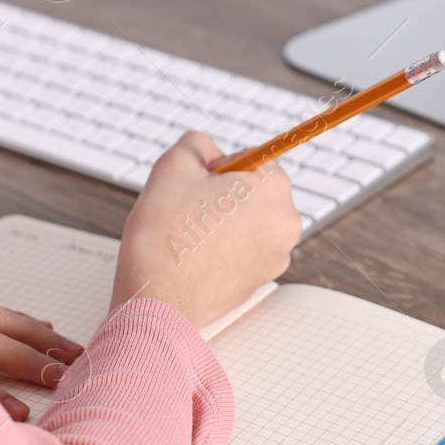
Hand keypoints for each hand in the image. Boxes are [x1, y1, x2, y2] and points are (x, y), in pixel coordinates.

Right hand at [113, 131, 301, 327]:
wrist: (158, 300)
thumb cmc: (166, 237)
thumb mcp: (173, 166)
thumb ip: (196, 145)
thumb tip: (206, 151)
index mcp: (274, 188)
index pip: (252, 158)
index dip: (219, 167)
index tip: (199, 184)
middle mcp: (286, 224)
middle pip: (253, 192)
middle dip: (222, 195)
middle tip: (190, 210)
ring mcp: (276, 257)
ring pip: (246, 222)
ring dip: (221, 223)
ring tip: (190, 234)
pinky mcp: (259, 281)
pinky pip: (242, 252)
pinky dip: (222, 249)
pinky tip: (196, 256)